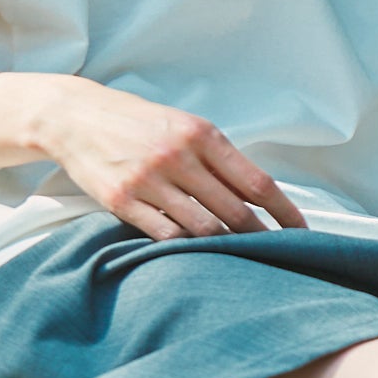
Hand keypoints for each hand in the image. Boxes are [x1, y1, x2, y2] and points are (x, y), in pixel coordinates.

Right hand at [34, 80, 305, 238]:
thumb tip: (258, 194)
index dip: (285, 212)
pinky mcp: (122, 201)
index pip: (257, 183)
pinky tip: (196, 255)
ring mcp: (149, 180)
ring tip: (240, 260)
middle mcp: (179, 156)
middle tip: (278, 255)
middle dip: (262, 238)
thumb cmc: (138, 123)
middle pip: (235, 212)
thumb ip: (218, 157)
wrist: (75, 116)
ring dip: (226, 248)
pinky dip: (185, 248)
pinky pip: (165, 235)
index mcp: (202, 135)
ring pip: (203, 229)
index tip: (301, 231)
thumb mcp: (183, 126)